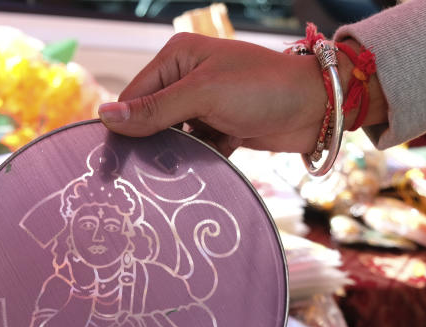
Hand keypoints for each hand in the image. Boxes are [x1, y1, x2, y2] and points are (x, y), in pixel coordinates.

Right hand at [98, 33, 330, 155]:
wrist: (318, 108)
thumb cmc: (263, 88)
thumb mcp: (204, 95)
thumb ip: (155, 109)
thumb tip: (107, 117)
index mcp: (176, 58)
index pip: (133, 96)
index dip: (126, 126)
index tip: (119, 160)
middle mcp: (187, 79)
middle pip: (151, 120)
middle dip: (155, 143)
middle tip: (155, 169)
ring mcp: (205, 105)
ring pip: (174, 139)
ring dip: (181, 154)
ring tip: (192, 161)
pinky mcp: (222, 128)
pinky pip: (198, 150)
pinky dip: (204, 158)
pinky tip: (217, 158)